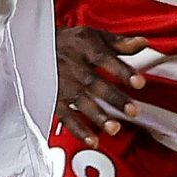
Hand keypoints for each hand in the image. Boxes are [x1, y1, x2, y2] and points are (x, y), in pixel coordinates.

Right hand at [56, 26, 147, 146]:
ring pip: (81, 102)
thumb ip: (120, 43)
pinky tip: (92, 140)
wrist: (33, 46)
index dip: (122, 71)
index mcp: (85, 47)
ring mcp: (62, 84)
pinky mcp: (53, 99)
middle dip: (114, 98)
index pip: (105, 59)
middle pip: (95, 84)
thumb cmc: (70, 42)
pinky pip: (66, 116)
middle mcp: (73, 66)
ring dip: (97, 116)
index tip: (139, 82)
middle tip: (133, 111)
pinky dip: (78, 130)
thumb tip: (144, 43)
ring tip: (114, 129)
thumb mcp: (94, 36)